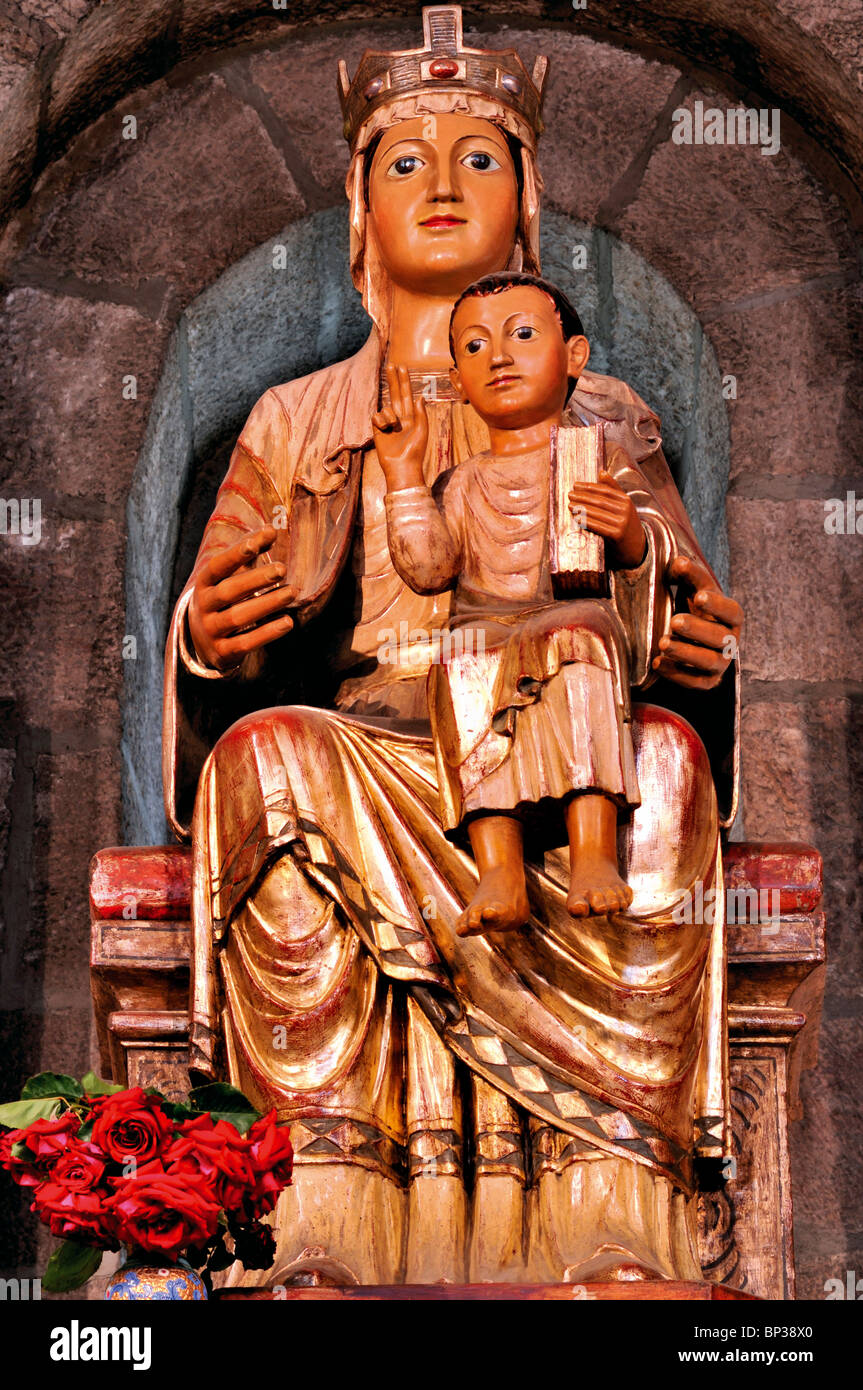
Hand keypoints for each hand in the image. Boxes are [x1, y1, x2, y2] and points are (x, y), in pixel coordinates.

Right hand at [188, 526, 296, 671]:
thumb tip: (271, 530)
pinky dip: (267, 633)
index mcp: (204, 583)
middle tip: (282, 568)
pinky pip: (245, 643)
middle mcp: (203, 606)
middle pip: (229, 591)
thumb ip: (249, 554)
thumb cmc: (224, 598)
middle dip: (255, 579)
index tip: (256, 542)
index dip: (236, 554)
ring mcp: (211, 631)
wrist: (203, 641)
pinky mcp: (223, 652)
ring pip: (238, 617)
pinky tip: (288, 622)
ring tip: (292, 592)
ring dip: (266, 604)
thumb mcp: (230, 576)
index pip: (218, 566)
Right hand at [371, 363, 428, 491]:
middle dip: (393, 380)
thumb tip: (419, 396)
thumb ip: (420, 412)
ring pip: (386, 407)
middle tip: (390, 364)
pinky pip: (377, 416)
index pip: (407, 394)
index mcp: (412, 417)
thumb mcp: (422, 430)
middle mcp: (400, 418)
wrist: (402, 466)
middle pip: (395, 394)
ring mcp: (388, 424)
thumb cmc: (415, 450)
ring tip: (394, 428)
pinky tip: (385, 431)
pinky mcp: (378, 430)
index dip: (405, 381)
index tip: (402, 367)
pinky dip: (381, 421)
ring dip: (389, 415)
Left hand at [568, 467, 645, 568]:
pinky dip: (586, 521)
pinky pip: (598, 526)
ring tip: (570, 505)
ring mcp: (622, 523)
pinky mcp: (617, 535)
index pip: (605, 490)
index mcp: (626, 500)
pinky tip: (577, 518)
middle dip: (583, 497)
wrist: (637, 546)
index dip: (589, 487)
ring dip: (582, 509)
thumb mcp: (624, 505)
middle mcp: (625, 510)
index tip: (576, 485)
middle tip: (570, 495)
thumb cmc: (626, 523)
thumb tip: (601, 472)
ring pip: (598, 513)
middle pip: (600, 501)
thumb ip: (613, 489)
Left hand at [652, 556, 742, 689]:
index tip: (698, 596)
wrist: (692, 639)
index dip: (716, 604)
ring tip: (663, 643)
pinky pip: (695, 682)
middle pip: (719, 637)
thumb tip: (677, 563)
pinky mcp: (707, 681)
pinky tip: (657, 663)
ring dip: (686, 653)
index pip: (730, 610)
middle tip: (674, 621)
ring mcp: (720, 663)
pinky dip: (676, 674)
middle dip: (697, 629)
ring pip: (708, 661)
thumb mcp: (692, 589)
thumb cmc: (692, 608)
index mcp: (731, 616)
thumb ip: (687, 574)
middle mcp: (730, 641)